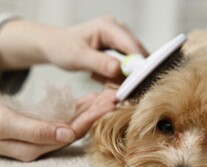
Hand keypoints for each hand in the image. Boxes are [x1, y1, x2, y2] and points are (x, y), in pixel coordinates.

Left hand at [0, 16, 147, 83]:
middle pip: (137, 54)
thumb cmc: (63, 48)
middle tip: (120, 88)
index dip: (139, 64)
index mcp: (109, 26)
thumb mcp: (78, 57)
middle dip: (132, 72)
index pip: (132, 46)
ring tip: (101, 78)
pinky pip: (128, 65)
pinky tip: (103, 76)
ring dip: (124, 75)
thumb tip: (119, 69)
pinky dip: (119, 75)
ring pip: (134, 62)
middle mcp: (119, 29)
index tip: (139, 83)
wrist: (56, 45)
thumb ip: (99, 63)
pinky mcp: (121, 48)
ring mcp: (121, 39)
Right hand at [0, 89, 116, 160]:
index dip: (90, 119)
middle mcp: (38, 144)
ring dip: (89, 109)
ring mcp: (38, 136)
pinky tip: (90, 99)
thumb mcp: (6, 123)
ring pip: (70, 123)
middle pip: (73, 128)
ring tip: (107, 95)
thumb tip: (66, 134)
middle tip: (114, 96)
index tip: (108, 106)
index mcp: (31, 145)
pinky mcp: (37, 128)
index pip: (68, 133)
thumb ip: (35, 131)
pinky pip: (61, 119)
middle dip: (95, 113)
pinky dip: (76, 108)